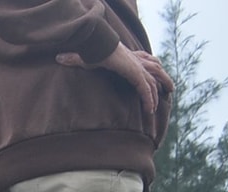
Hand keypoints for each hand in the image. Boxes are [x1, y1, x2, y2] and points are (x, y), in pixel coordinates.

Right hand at [56, 44, 173, 116]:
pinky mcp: (136, 74)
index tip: (151, 78)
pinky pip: (145, 90)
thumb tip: (58, 58)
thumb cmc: (92, 50)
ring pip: (153, 82)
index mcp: (127, 57)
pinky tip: (150, 110)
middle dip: (162, 80)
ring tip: (156, 108)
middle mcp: (136, 62)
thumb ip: (74, 60)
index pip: (144, 62)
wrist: (98, 45)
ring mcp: (137, 68)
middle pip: (155, 71)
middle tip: (169, 90)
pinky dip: (148, 100)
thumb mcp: (84, 57)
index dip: (149, 70)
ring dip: (156, 95)